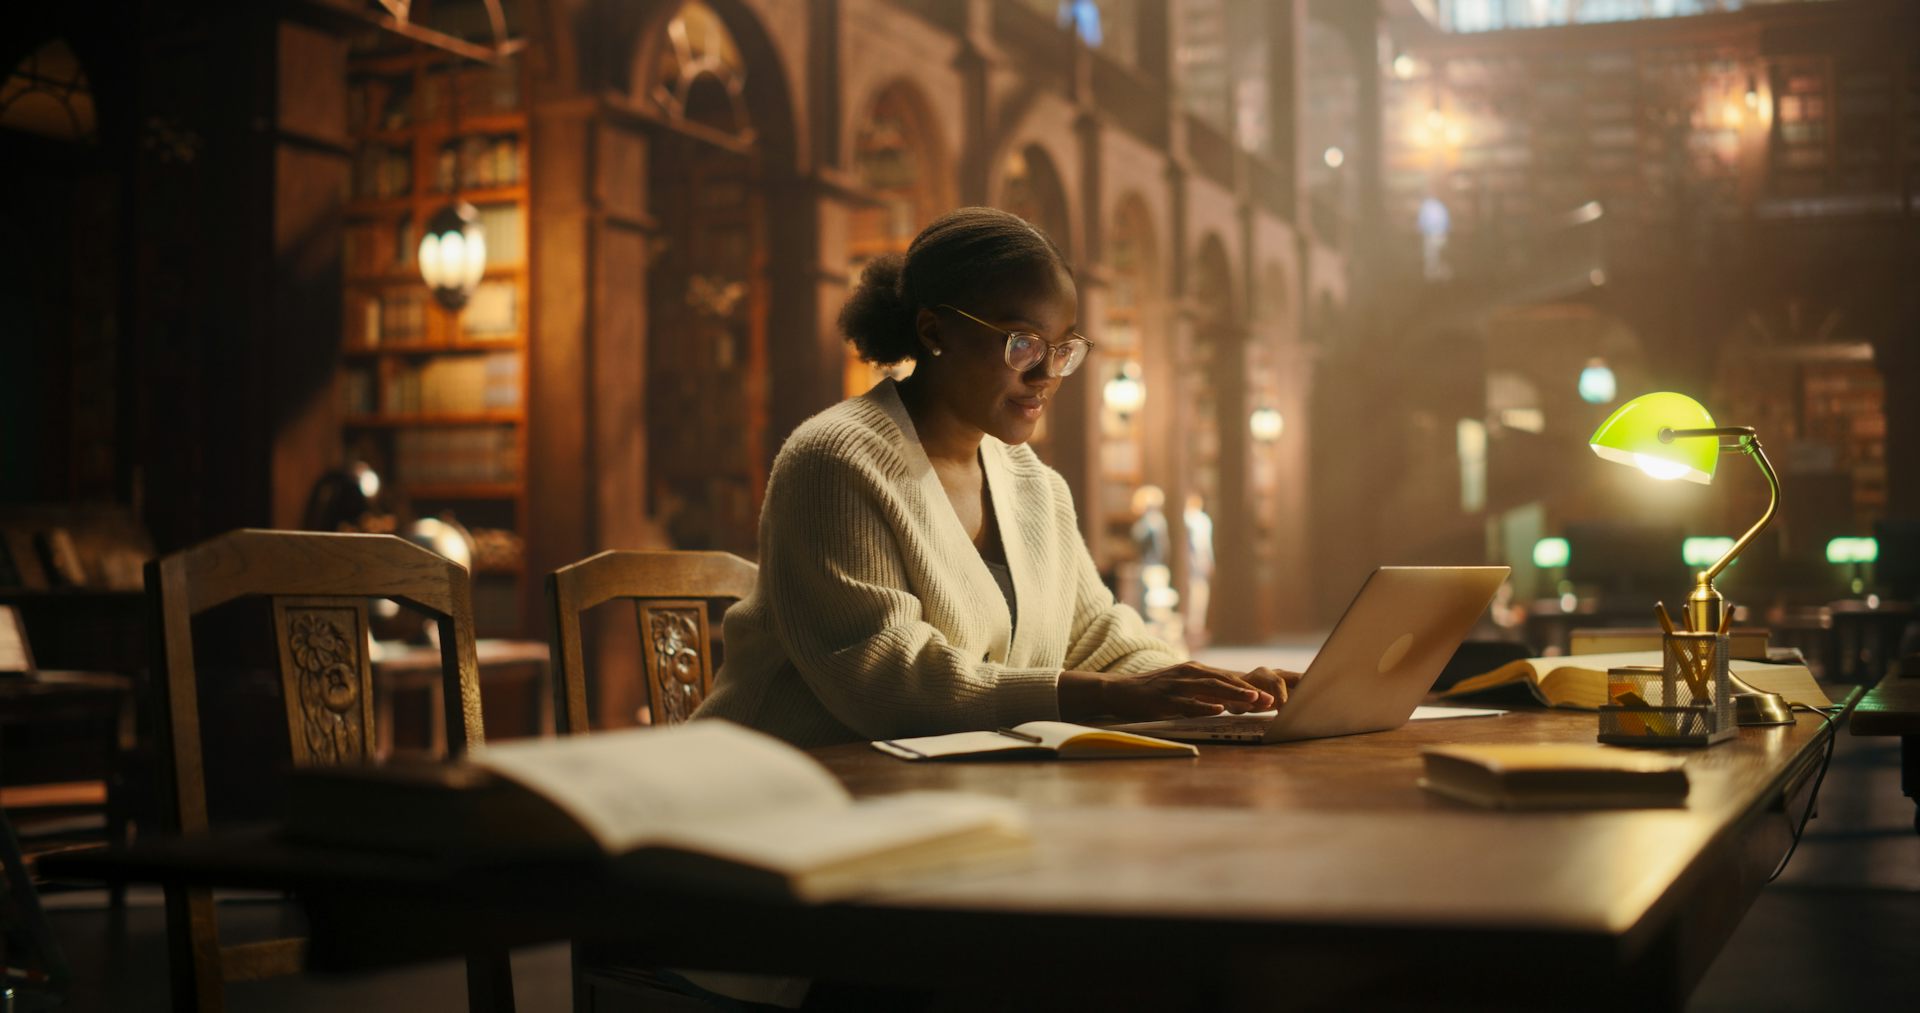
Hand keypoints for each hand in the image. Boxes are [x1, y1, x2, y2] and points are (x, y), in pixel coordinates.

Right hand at [1059, 664, 1295, 721]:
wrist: (1118, 690)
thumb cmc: (1152, 692)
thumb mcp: (1180, 687)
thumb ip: (1202, 692)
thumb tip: (1228, 702)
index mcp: (1194, 671)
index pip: (1227, 678)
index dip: (1249, 687)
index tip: (1270, 697)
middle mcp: (1187, 673)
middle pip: (1224, 681)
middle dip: (1249, 691)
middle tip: (1270, 701)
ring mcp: (1175, 686)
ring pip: (1210, 690)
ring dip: (1233, 696)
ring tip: (1253, 702)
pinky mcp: (1162, 699)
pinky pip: (1186, 703)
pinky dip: (1203, 706)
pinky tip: (1218, 710)